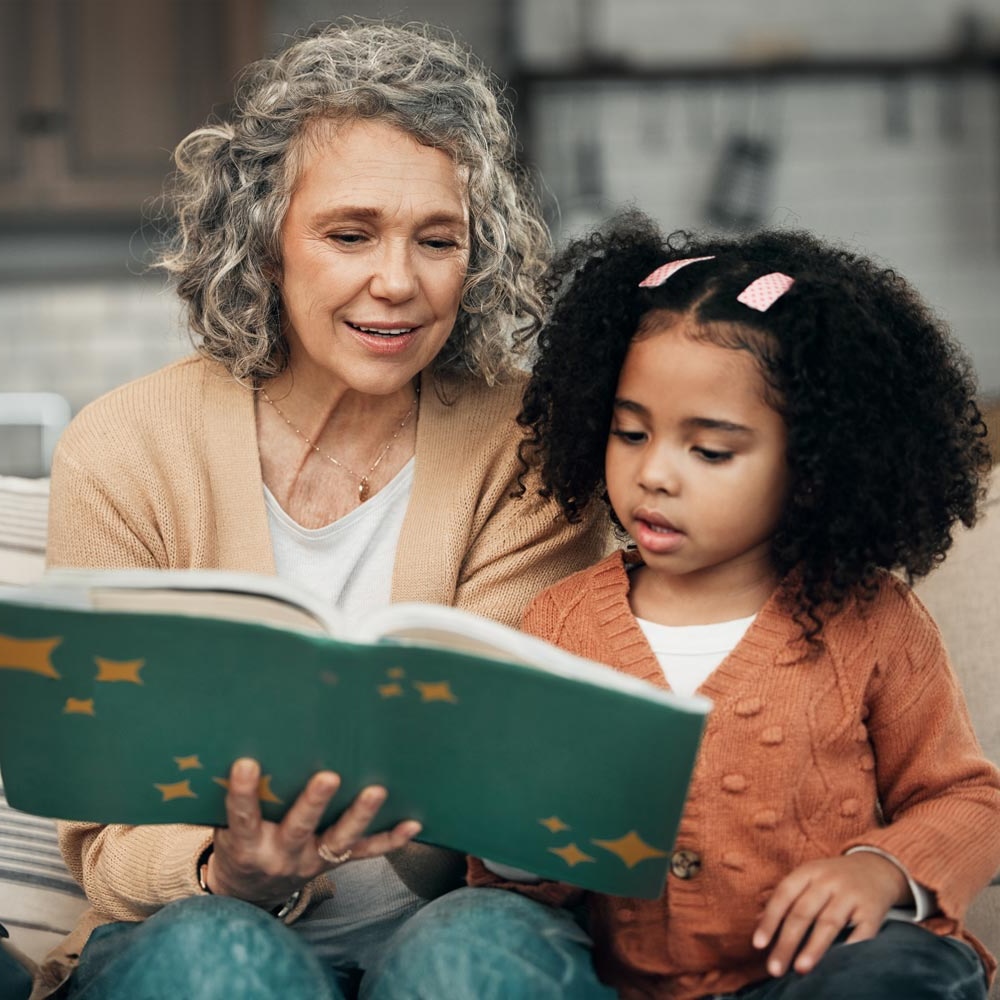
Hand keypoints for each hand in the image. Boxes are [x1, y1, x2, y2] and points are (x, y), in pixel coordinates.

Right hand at [205, 758, 420, 908]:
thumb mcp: (221, 829)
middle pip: (299, 828)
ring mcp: (311, 861)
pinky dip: (390, 840)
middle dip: (314, 803)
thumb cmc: (236, 846)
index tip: (246, 763)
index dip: (243, 793)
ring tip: (376, 791)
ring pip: (338, 839)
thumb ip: (231, 800)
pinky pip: (365, 853)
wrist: (248, 896)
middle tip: (328, 777)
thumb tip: (229, 748)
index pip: (243, 818)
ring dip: (359, 815)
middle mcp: (281, 856)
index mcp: (247, 845)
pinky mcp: (334, 863)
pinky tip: (413, 823)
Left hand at [752, 853, 909, 976]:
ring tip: (800, 969)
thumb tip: (759, 921)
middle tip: (774, 968)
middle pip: (803, 913)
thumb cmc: (832, 879)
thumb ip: (786, 898)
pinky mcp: (873, 911)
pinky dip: (849, 948)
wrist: (877, 868)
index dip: (770, 920)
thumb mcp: (808, 879)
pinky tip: (837, 964)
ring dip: (813, 948)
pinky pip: (861, 933)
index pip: (784, 896)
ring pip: (829, 923)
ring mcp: (851, 895)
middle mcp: (828, 881)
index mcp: (808, 871)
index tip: (758, 944)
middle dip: (787, 942)